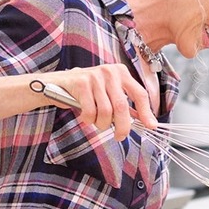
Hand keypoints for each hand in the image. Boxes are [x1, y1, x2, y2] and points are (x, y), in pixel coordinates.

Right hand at [42, 65, 156, 139]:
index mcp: (121, 73)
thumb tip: (144, 120)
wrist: (57, 84)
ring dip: (101, 124)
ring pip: (106, 111)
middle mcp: (110, 72)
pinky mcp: (81, 83)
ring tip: (97, 123)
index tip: (151, 126)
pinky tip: (85, 116)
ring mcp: (95, 76)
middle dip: (122, 126)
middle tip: (120, 136)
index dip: (146, 112)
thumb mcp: (108, 93)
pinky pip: (90, 111)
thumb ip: (125, 103)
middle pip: (122, 106)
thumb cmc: (86, 91)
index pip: (140, 94)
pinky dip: (88, 119)